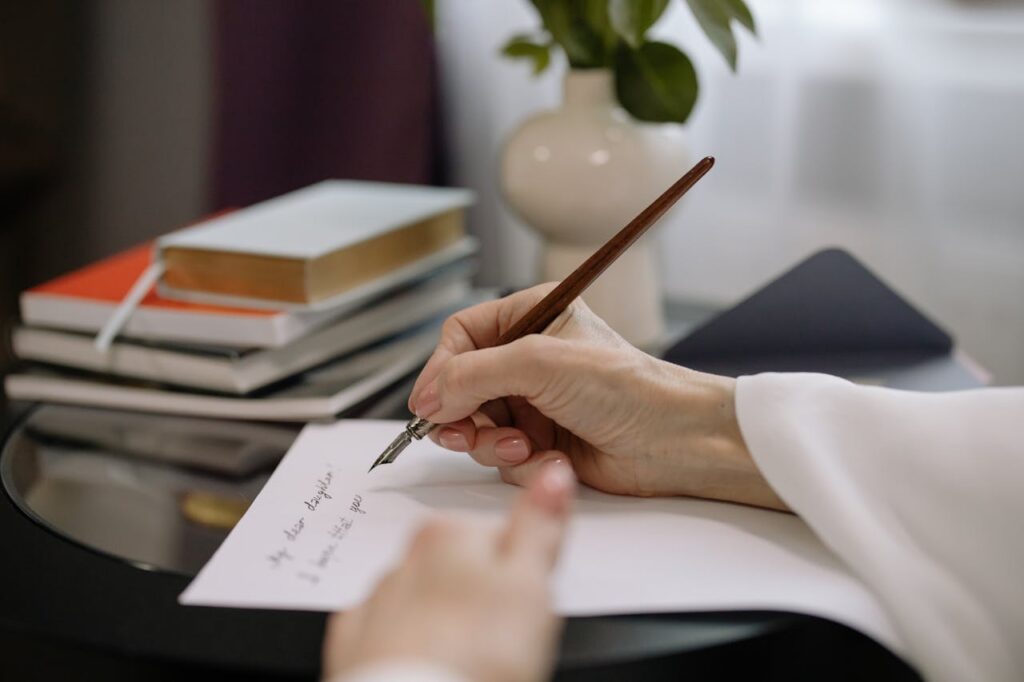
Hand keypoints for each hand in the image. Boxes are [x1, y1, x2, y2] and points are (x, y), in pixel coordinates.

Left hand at [322, 461, 574, 681]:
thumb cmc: (476, 656)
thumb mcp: (531, 583)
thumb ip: (540, 522)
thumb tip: (553, 472)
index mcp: (448, 533)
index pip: (499, 536)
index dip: (522, 574)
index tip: (527, 605)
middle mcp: (405, 559)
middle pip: (460, 569)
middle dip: (481, 598)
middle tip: (503, 640)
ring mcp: (378, 603)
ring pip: (425, 603)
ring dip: (446, 625)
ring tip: (470, 661)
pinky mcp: (357, 645)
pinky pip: (389, 636)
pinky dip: (411, 648)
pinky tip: (433, 665)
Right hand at [409, 284, 785, 509]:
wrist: (674, 442)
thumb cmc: (625, 388)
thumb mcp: (540, 364)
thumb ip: (473, 375)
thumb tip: (425, 397)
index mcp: (531, 317)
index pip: (461, 337)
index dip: (440, 369)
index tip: (429, 403)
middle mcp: (529, 357)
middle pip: (460, 385)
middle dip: (462, 414)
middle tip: (464, 433)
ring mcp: (534, 401)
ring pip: (475, 425)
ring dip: (490, 441)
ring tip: (522, 444)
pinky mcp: (541, 441)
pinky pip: (500, 454)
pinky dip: (516, 460)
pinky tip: (547, 458)